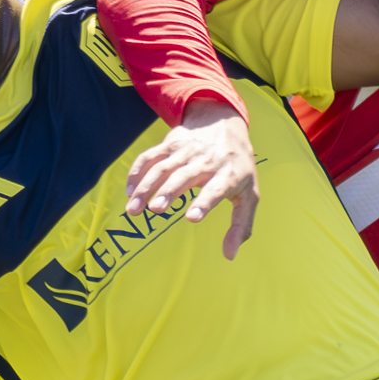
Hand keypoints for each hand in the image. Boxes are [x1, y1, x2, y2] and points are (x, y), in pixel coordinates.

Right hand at [124, 98, 258, 256]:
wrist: (224, 123)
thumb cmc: (238, 168)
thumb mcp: (249, 195)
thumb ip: (241, 226)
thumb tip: (230, 256)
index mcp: (228, 175)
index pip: (216, 189)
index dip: (204, 202)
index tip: (191, 218)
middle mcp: (206, 161)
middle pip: (184, 177)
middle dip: (168, 192)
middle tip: (155, 210)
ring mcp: (186, 151)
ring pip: (162, 168)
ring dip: (146, 187)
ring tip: (133, 209)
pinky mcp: (169, 144)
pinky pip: (149, 156)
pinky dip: (137, 172)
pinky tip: (129, 192)